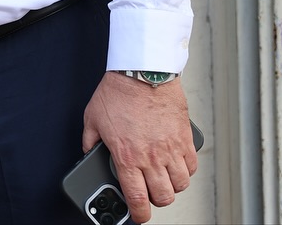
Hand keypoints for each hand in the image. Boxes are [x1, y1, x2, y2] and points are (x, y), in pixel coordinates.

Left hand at [82, 73, 197, 222]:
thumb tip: (89, 152)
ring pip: (181, 185)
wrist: (141, 72)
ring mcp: (171, 148)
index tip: (138, 216)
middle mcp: (152, 157)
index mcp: (127, 156)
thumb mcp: (92, 119)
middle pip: (163, 197)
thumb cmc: (117, 92)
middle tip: (150, 193)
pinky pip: (192, 166)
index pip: (137, 198)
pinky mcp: (186, 138)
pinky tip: (176, 164)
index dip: (139, 214)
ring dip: (172, 186)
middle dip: (156, 200)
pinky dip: (186, 170)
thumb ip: (90, 141)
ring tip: (163, 178)